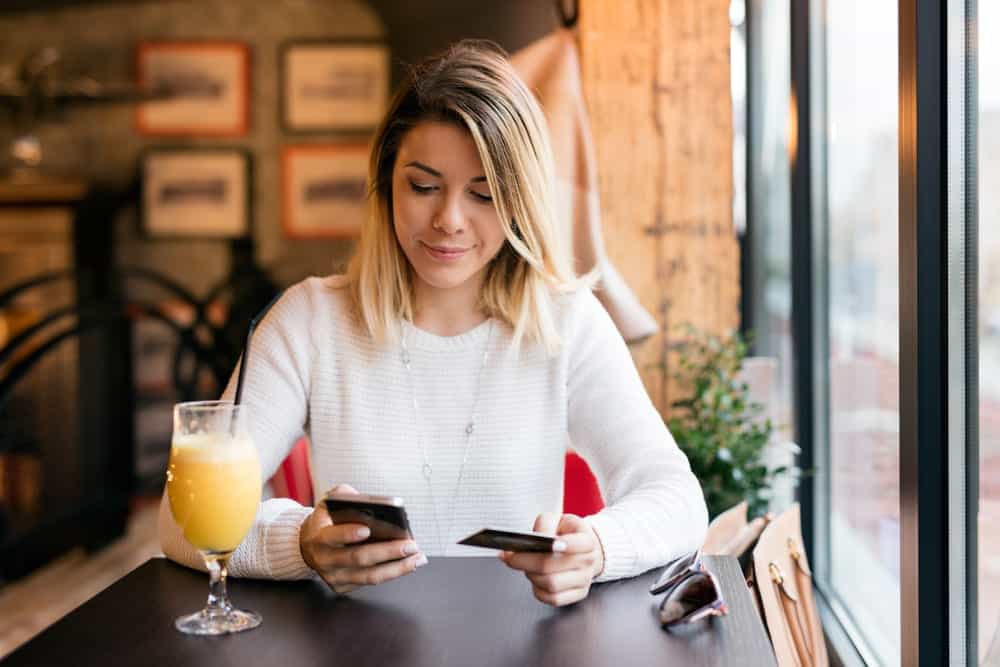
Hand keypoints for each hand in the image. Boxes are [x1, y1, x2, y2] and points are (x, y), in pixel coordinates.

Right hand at [299, 484, 426, 592]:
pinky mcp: (342, 586)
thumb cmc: (326, 521)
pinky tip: (408, 564)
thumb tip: (367, 500)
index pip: (332, 536)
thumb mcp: (328, 503)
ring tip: (417, 557)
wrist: (307, 545)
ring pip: (368, 576)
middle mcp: (324, 560)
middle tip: (410, 545)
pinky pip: (370, 582)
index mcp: (319, 536)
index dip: (348, 534)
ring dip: (397, 568)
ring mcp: (333, 576)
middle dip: (387, 552)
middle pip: (358, 558)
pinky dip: (392, 573)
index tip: (366, 529)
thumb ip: (344, 496)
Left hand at [498, 512, 604, 606]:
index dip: (562, 544)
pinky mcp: (578, 594)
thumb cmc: (566, 534)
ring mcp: (585, 580)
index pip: (577, 544)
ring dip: (531, 576)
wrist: (583, 550)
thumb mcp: (556, 520)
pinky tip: (536, 578)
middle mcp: (589, 561)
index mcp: (586, 540)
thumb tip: (532, 540)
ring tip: (526, 566)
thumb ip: (544, 525)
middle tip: (512, 557)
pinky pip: (552, 598)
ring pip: (550, 584)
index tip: (548, 543)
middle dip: (526, 562)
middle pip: (551, 566)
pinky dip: (538, 589)